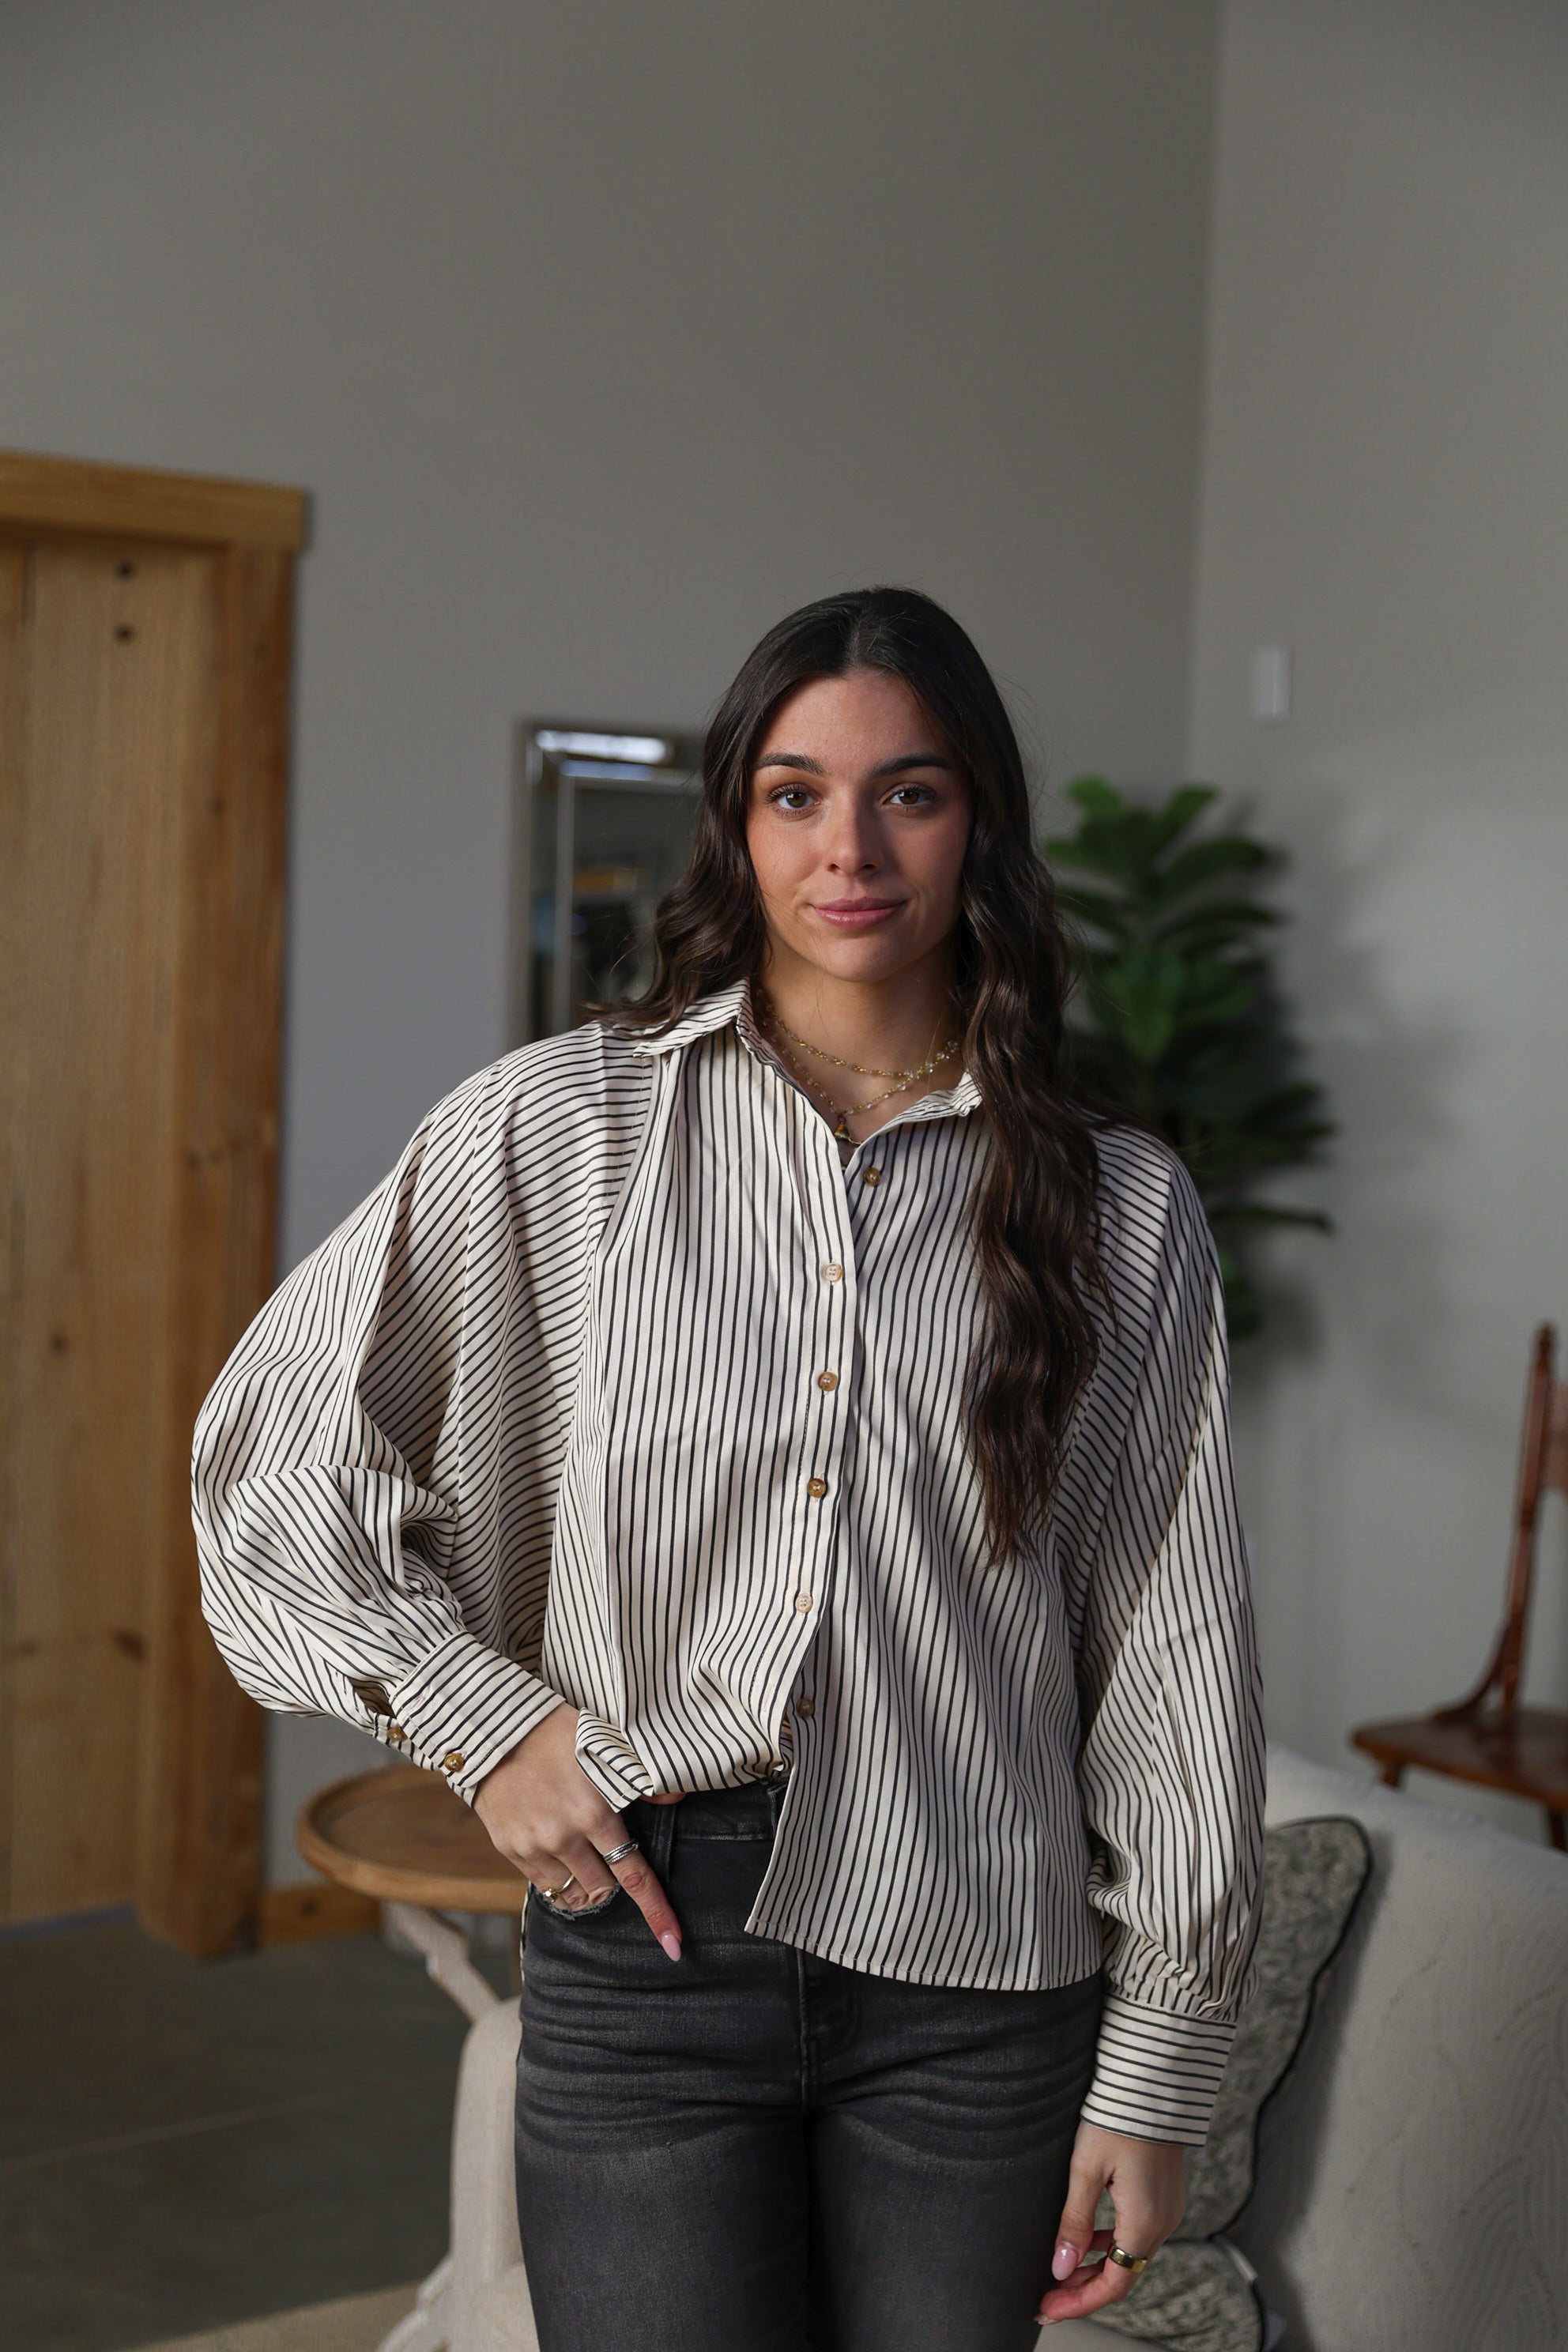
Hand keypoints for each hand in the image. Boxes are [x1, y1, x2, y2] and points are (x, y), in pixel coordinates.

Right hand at [472, 1704, 684, 1960]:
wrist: (493, 1728)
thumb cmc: (555, 1730)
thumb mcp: (604, 1741)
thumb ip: (639, 1775)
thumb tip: (675, 1797)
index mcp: (594, 1813)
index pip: (633, 1875)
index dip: (656, 1911)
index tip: (673, 1945)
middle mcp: (564, 1838)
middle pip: (604, 1888)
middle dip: (616, 1883)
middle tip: (616, 1862)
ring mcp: (534, 1847)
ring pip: (574, 1892)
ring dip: (588, 1885)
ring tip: (587, 1859)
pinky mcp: (510, 1849)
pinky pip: (544, 1885)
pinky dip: (560, 1881)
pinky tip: (563, 1857)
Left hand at [1036, 2123, 1184, 2326]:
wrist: (1152, 2081)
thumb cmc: (1117, 2118)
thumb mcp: (1086, 2169)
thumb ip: (1074, 2221)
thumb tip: (1061, 2268)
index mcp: (1145, 2222)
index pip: (1113, 2284)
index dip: (1079, 2302)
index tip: (1047, 2309)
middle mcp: (1163, 2223)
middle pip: (1123, 2274)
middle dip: (1084, 2290)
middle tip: (1048, 2296)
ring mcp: (1167, 2209)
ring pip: (1130, 2255)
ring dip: (1097, 2268)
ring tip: (1061, 2270)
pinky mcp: (1164, 2195)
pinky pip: (1138, 2234)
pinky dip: (1111, 2245)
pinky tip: (1087, 2239)